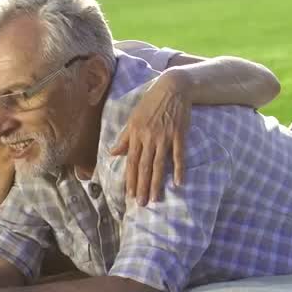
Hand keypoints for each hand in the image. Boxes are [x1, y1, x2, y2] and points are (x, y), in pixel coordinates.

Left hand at [111, 70, 190, 204]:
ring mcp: (165, 136)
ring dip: (156, 183)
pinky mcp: (179, 134)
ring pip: (159, 164)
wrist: (172, 88)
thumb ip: (125, 137)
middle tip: (141, 204)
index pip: (131, 161)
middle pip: (144, 166)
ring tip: (155, 199)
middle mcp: (149, 137)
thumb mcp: (134, 118)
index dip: (129, 179)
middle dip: (141, 186)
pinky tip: (177, 183)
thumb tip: (113, 153)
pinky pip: (178, 155)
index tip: (128, 194)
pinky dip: (178, 169)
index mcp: (136, 134)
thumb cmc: (151, 103)